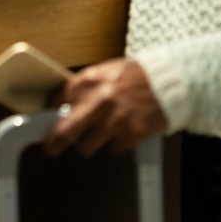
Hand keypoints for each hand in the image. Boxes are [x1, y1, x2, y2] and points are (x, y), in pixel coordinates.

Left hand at [46, 58, 167, 157]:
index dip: (54, 113)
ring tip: (95, 138)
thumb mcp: (105, 72)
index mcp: (88, 82)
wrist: (169, 81)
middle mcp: (97, 102)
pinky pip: (112, 149)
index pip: (57, 102)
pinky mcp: (129, 135)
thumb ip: (86, 87)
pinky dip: (114, 144)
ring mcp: (113, 121)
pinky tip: (121, 132)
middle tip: (51, 149)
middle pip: (64, 132)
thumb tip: (66, 104)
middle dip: (54, 143)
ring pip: (86, 147)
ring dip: (87, 145)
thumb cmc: (137, 75)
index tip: (53, 119)